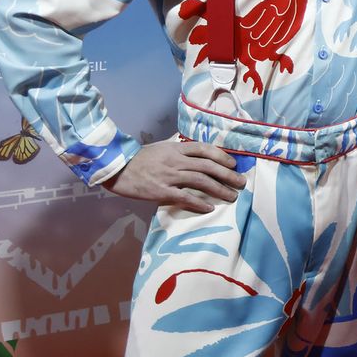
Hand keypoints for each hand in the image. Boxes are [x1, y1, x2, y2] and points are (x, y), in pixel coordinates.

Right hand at [104, 140, 245, 213]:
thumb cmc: (139, 159)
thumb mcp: (161, 148)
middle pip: (208, 166)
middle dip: (228, 175)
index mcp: (176, 148)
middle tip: (241, 183)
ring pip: (201, 181)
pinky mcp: (160, 191)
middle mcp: (176, 161)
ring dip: (219, 189)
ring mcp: (169, 176)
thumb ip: (179, 151)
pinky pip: (184, 197)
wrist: (116, 168)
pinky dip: (198, 203)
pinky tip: (209, 208)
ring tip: (232, 197)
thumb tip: (198, 156)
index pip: (205, 149)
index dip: (222, 156)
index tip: (233, 164)